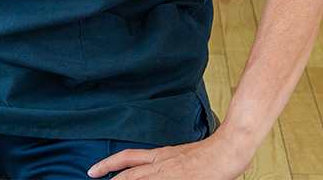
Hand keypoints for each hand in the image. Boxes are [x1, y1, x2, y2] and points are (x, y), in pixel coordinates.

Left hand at [87, 130, 251, 179]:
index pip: (128, 158)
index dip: (109, 164)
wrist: (230, 146)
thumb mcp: (183, 159)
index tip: (94, 171)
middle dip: (110, 179)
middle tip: (92, 177)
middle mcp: (162, 163)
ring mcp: (171, 172)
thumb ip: (168, 166)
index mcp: (161, 155)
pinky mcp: (183, 179)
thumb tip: (157, 171)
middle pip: (129, 174)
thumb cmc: (212, 155)